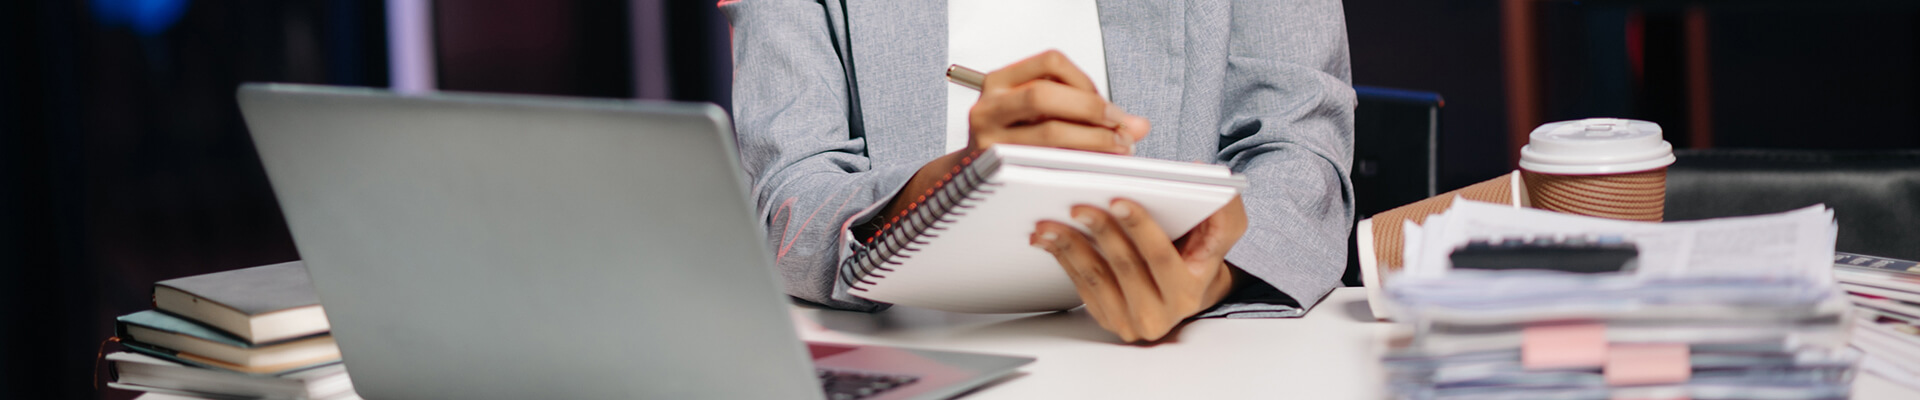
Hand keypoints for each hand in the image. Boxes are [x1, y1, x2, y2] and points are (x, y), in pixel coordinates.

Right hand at [870, 51, 1150, 227]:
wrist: (968, 183)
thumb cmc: (1017, 145)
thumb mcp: (1046, 119)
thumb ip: (1091, 113)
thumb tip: (1140, 126)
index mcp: (1000, 82)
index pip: (1050, 63)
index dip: (1087, 82)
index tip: (1109, 108)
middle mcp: (988, 107)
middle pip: (1045, 95)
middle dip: (1092, 111)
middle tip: (1121, 131)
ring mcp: (988, 140)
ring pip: (1047, 133)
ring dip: (1092, 141)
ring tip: (1116, 152)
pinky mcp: (995, 171)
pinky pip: (1044, 166)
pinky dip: (1077, 166)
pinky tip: (1094, 172)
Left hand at [1030, 196, 1247, 342]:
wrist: (1186, 289)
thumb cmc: (1200, 254)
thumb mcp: (1224, 230)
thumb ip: (1223, 204)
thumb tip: (1196, 171)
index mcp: (1189, 291)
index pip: (1160, 255)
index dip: (1139, 227)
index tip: (1118, 200)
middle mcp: (1160, 313)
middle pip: (1124, 266)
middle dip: (1100, 231)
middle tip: (1077, 205)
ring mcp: (1130, 320)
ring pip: (1096, 277)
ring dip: (1070, 246)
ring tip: (1050, 222)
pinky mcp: (1107, 318)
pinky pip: (1080, 286)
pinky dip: (1062, 258)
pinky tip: (1047, 238)